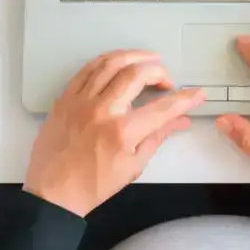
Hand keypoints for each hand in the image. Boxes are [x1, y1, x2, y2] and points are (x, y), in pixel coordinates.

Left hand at [25, 50, 205, 216]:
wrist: (53, 193)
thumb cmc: (92, 185)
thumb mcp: (133, 165)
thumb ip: (158, 137)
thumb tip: (179, 120)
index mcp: (122, 132)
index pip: (163, 107)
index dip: (185, 98)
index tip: (196, 93)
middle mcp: (102, 110)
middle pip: (137, 73)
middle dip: (159, 71)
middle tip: (166, 80)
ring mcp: (81, 101)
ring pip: (111, 63)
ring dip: (134, 57)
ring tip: (147, 61)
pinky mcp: (65, 98)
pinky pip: (87, 69)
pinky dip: (107, 61)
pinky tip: (118, 63)